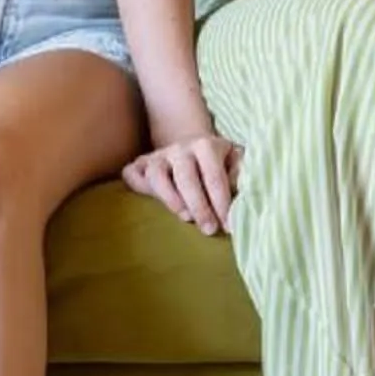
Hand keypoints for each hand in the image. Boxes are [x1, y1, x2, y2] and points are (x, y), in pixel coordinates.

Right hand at [122, 132, 241, 235]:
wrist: (192, 147)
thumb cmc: (218, 163)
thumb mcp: (236, 162)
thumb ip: (242, 173)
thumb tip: (241, 188)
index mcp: (206, 146)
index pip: (215, 176)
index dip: (222, 203)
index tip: (228, 227)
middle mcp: (180, 148)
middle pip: (186, 177)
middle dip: (199, 206)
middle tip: (209, 229)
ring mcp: (158, 155)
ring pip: (156, 174)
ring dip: (170, 198)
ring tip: (185, 217)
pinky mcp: (140, 163)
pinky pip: (132, 174)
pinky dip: (138, 186)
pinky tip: (150, 204)